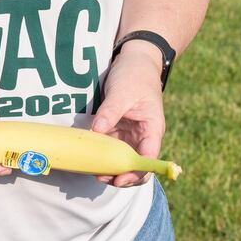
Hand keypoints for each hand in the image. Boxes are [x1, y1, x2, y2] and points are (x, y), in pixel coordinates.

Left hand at [91, 44, 165, 187]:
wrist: (135, 60)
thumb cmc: (135, 75)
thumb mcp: (123, 92)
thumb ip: (110, 111)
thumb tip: (96, 132)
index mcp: (152, 129)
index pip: (148, 158)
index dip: (135, 173)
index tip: (117, 179)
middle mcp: (143, 137)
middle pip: (136, 166)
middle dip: (120, 176)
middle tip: (99, 177)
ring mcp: (130, 135)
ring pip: (122, 161)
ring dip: (109, 169)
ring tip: (91, 170)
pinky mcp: (118, 131)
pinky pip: (110, 149)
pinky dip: (101, 156)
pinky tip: (88, 158)